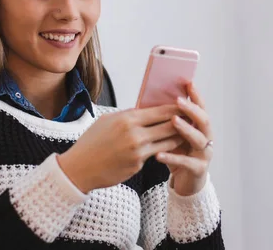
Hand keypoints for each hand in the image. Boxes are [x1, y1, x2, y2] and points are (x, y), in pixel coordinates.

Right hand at [57, 105, 183, 192]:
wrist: (79, 168)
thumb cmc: (92, 142)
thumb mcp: (107, 121)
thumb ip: (128, 115)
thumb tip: (146, 109)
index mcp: (128, 119)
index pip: (160, 111)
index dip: (175, 108)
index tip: (185, 104)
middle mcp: (135, 135)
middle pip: (169, 125)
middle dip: (182, 122)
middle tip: (192, 118)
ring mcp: (137, 152)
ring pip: (167, 142)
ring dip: (178, 137)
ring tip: (186, 133)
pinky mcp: (138, 165)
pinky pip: (156, 154)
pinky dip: (164, 150)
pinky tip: (170, 147)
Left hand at [156, 83, 213, 195]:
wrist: (186, 182)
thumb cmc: (178, 155)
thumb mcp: (173, 136)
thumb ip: (169, 122)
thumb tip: (152, 102)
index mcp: (201, 127)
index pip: (200, 108)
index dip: (195, 96)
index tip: (188, 83)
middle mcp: (207, 138)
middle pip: (204, 120)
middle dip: (192, 109)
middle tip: (178, 100)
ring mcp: (205, 154)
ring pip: (199, 139)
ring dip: (186, 129)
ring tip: (173, 121)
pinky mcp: (199, 169)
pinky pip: (186, 162)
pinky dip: (172, 157)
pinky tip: (159, 154)